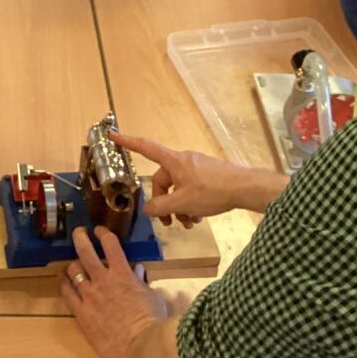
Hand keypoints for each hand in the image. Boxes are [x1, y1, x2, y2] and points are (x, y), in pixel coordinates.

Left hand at [61, 227, 166, 357]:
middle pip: (85, 250)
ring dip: (73, 264)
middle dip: (80, 237)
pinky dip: (64, 284)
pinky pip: (67, 294)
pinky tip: (62, 281)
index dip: (102, 233)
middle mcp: (102, 279)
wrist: (142, 347)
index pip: (109, 243)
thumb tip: (138, 271)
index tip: (99, 230)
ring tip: (73, 264)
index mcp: (122, 273)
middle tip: (79, 232)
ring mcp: (90, 296)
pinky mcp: (82, 314)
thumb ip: (142, 281)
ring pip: (74, 270)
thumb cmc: (152, 321)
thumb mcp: (152, 296)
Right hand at [117, 135, 247, 225]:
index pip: (145, 147)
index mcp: (173, 161)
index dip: (127, 141)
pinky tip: (199, 217)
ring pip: (179, 187)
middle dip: (164, 202)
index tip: (112, 134)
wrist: (244, 188)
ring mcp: (197, 166)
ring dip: (180, 206)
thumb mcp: (183, 203)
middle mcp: (183, 160)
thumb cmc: (212, 191)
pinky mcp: (209, 174)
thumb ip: (161, 207)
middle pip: (164, 180)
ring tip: (189, 223)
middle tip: (169, 223)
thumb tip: (148, 209)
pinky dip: (191, 202)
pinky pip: (192, 187)